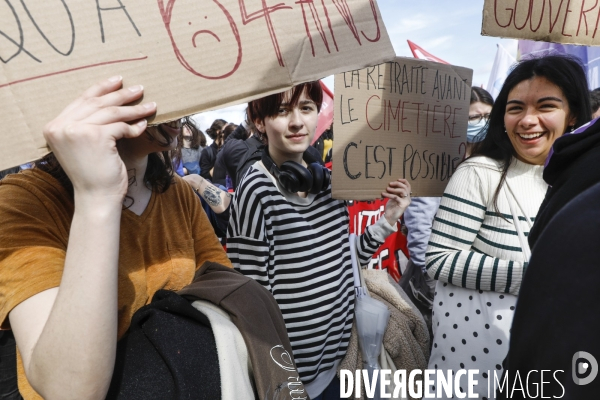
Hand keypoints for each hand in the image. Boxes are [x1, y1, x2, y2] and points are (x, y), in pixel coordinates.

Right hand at [43, 76, 156, 204]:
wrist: (96, 197)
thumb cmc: (94, 173)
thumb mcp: (84, 144)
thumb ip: (87, 123)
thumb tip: (110, 100)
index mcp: (54, 126)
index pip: (81, 100)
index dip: (101, 89)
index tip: (117, 80)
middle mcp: (61, 126)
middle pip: (97, 103)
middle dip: (121, 94)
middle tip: (139, 88)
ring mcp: (76, 130)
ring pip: (111, 113)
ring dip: (134, 108)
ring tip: (150, 105)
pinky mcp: (96, 136)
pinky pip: (120, 126)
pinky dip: (133, 126)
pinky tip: (143, 126)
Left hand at [382, 178, 411, 225]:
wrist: (390, 218)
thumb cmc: (391, 208)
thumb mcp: (393, 198)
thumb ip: (395, 192)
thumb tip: (391, 184)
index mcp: (407, 196)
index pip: (408, 186)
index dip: (404, 181)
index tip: (397, 179)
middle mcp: (408, 199)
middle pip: (405, 187)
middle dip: (397, 184)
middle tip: (389, 183)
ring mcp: (406, 202)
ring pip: (402, 191)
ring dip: (394, 189)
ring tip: (387, 188)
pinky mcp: (403, 205)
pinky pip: (396, 197)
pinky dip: (389, 194)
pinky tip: (383, 194)